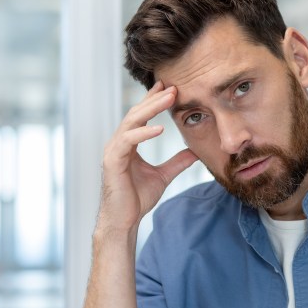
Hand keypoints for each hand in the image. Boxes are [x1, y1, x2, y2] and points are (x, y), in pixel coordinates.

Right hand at [97, 81, 197, 233]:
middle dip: (154, 99)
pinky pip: (127, 141)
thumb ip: (177, 162)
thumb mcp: (163, 176)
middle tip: (173, 86)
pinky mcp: (112, 161)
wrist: (124, 221)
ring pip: (131, 121)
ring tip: (168, 98)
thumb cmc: (137, 199)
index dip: (154, 101)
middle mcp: (118, 143)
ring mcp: (113, 150)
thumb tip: (195, 152)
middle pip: (136, 113)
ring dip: (151, 108)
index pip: (141, 116)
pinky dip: (143, 133)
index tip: (170, 87)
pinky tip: (159, 129)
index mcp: (128, 144)